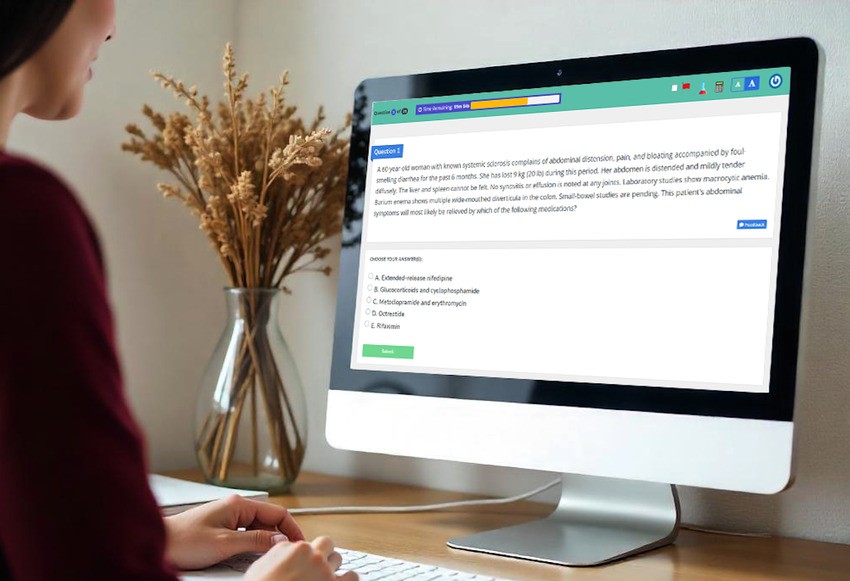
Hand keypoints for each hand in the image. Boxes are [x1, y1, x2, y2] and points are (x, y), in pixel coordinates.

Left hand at [164, 494, 304, 569]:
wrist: (157, 544)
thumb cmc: (184, 541)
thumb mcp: (225, 544)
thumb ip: (255, 541)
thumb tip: (280, 540)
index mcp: (239, 504)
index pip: (277, 513)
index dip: (291, 529)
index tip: (299, 545)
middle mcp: (236, 507)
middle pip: (269, 521)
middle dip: (279, 537)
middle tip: (285, 555)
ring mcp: (229, 517)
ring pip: (258, 529)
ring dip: (265, 542)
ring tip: (269, 558)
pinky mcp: (222, 527)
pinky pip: (246, 534)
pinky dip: (252, 545)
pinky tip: (252, 556)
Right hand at [245, 536, 356, 580]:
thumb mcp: (262, 564)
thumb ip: (280, 552)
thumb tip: (288, 549)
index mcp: (298, 549)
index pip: (309, 543)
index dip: (306, 553)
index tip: (304, 562)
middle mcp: (315, 557)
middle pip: (327, 545)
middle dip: (323, 554)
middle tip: (316, 567)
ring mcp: (326, 573)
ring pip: (339, 559)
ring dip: (333, 566)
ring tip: (325, 576)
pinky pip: (353, 577)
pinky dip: (348, 578)